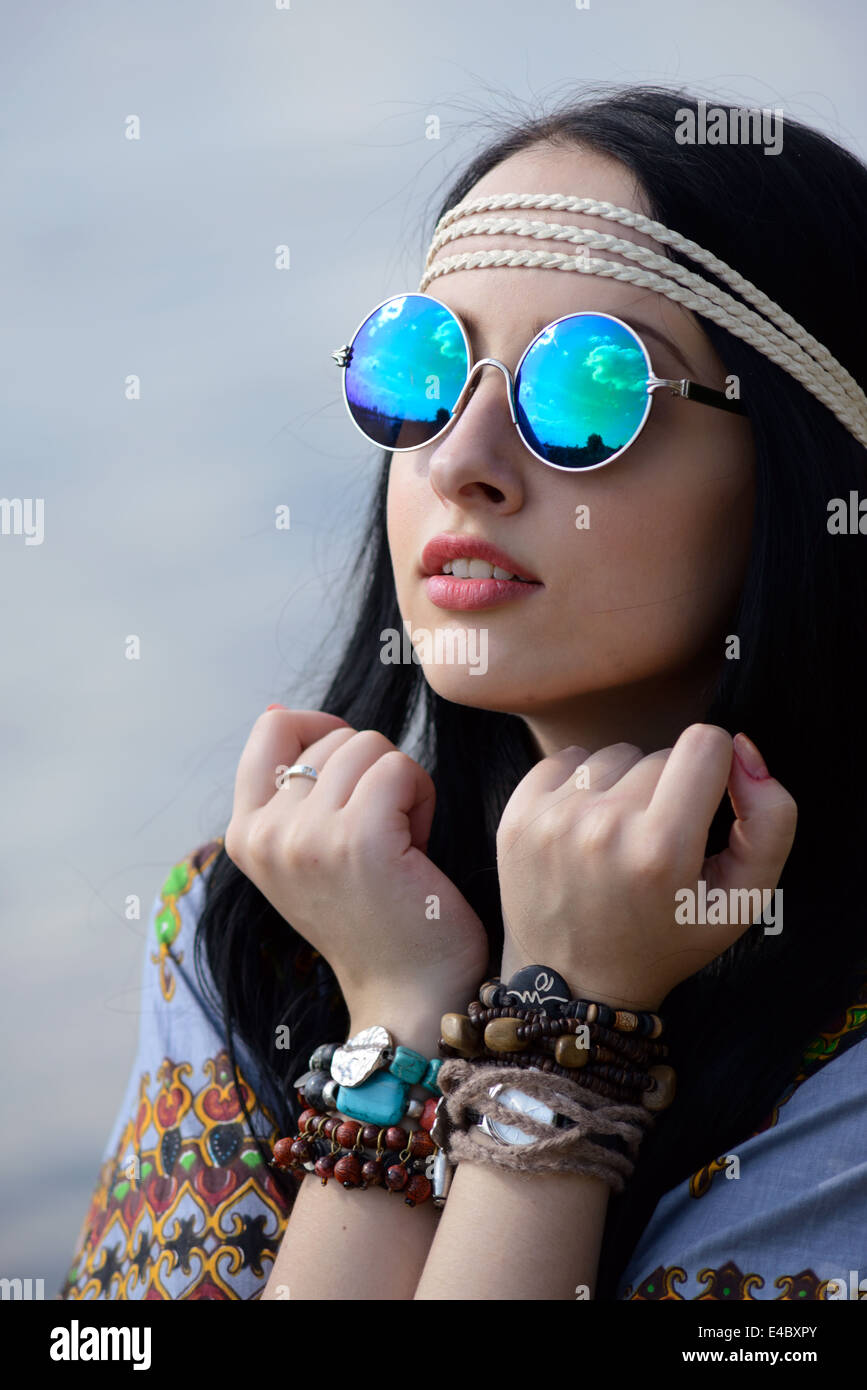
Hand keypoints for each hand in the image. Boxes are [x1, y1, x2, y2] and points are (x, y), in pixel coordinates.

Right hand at [224, 708, 488, 1018]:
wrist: (407, 997)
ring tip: (402, 841)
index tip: (353, 780)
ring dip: (400, 784)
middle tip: (384, 834)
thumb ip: (290, 793)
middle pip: (333, 737)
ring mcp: (309, 838)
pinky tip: (421, 845)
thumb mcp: (307, 854)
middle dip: (371, 772)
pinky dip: (422, 797)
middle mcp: (266, 836)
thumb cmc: (372, 918)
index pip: (271, 730)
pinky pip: (400, 768)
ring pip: (369, 745)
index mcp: (244, 837)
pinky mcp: (360, 840)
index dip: (322, 732)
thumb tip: (278, 709)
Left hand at [496, 724, 797, 1010]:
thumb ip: (771, 820)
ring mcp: (552, 820)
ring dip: (624, 786)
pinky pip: (567, 759)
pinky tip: (585, 830)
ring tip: (622, 840)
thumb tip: (742, 747)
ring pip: (614, 754)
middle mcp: (602, 828)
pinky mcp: (517, 816)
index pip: (705, 743)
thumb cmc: (667, 940)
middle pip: (660, 753)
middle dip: (670, 789)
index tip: (704, 804)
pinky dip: (583, 785)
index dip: (716, 768)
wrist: (574, 985)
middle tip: (658, 844)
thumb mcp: (742, 900)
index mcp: (662, 849)